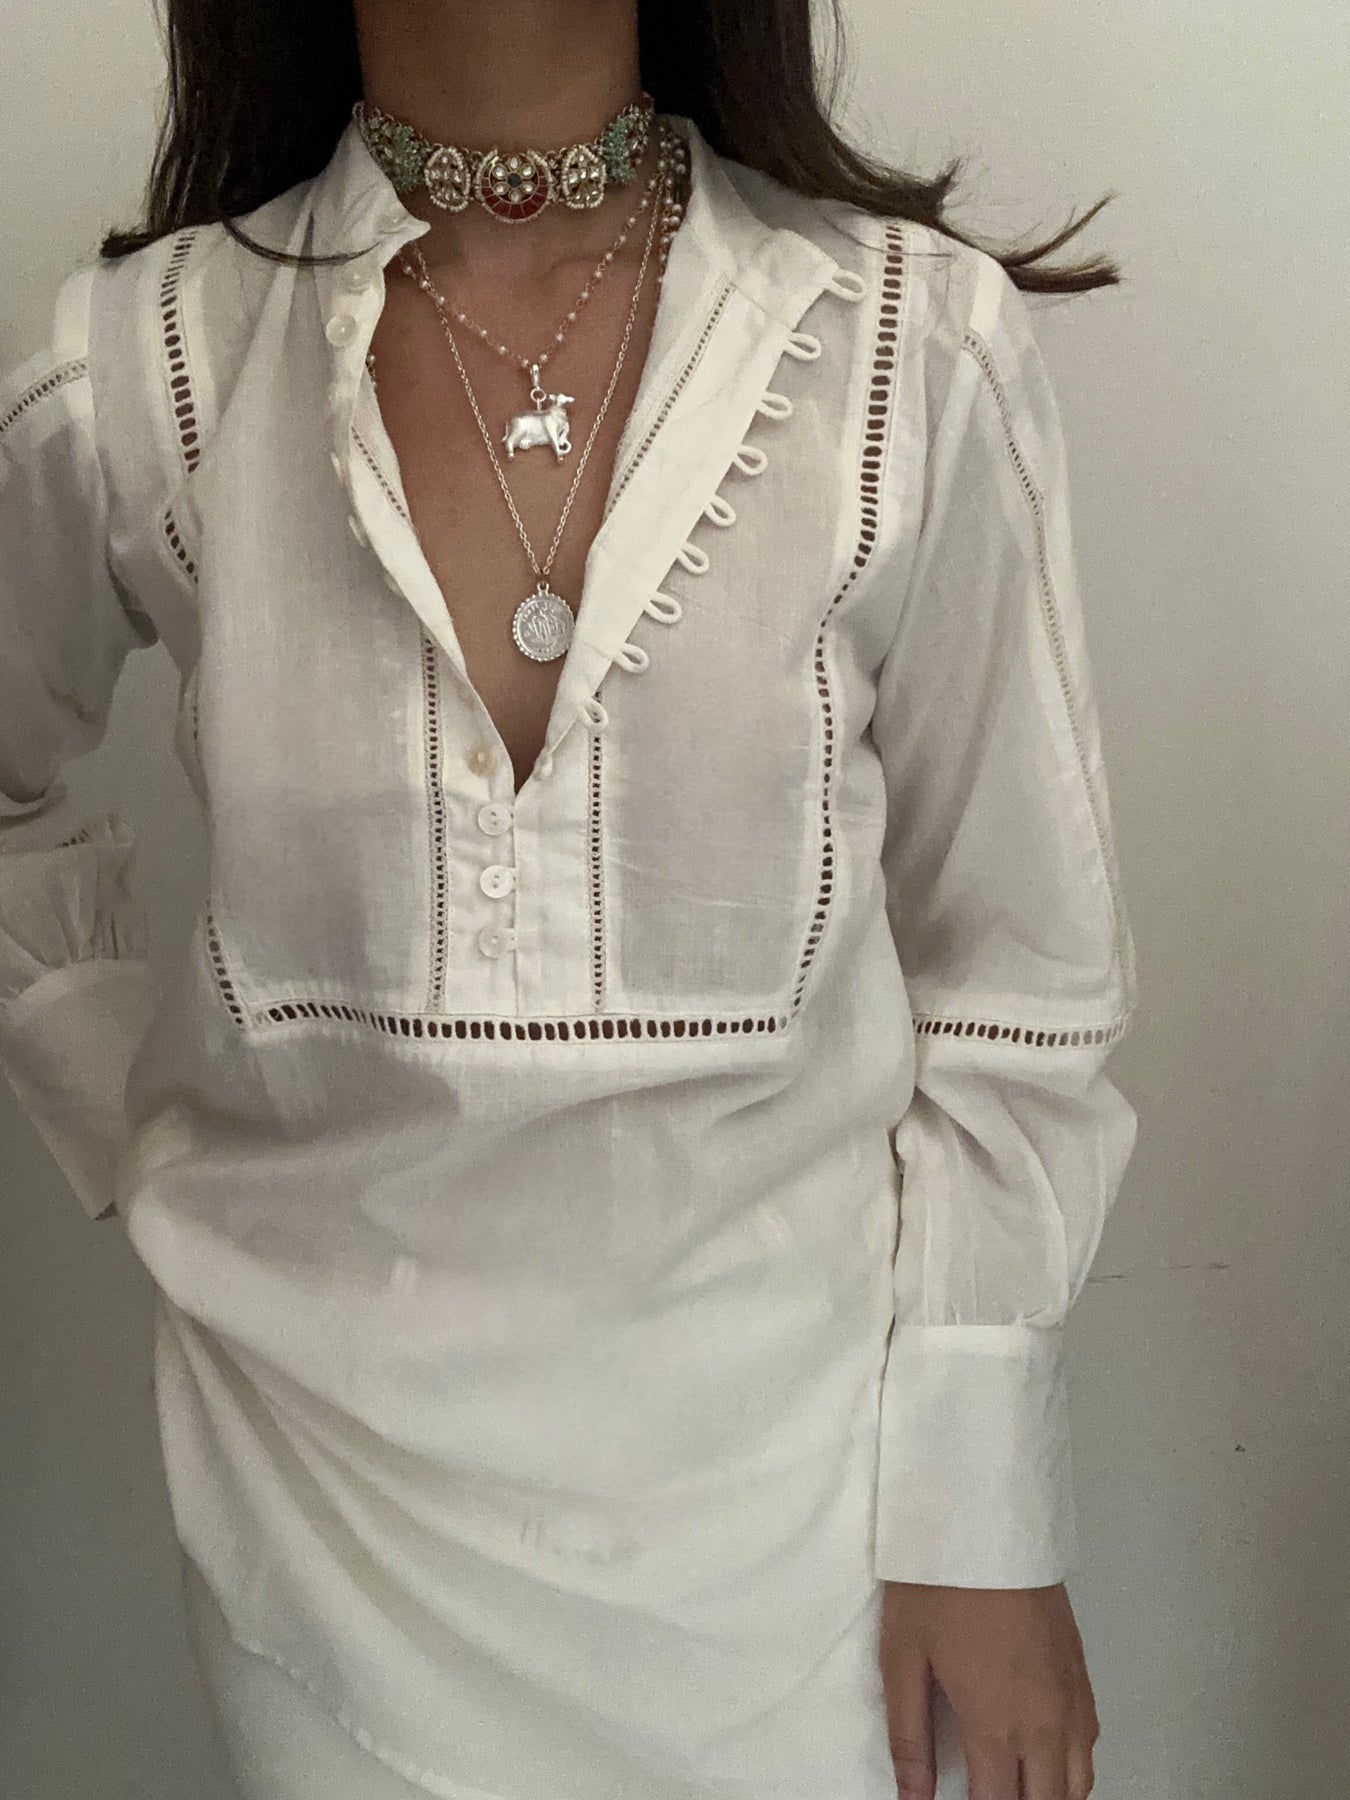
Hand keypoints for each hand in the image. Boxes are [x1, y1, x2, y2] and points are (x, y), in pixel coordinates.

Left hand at [879, 1580, 1098, 1799]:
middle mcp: (1045, 1722)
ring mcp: (1071, 1698)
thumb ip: (909, 1741)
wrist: (986, 1517)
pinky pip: (1088, 1745)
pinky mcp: (1082, 1673)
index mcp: (997, 1725)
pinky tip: (1041, 1757)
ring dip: (1047, 1795)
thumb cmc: (938, 1584)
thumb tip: (913, 1799)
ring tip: (1012, 1785)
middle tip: (985, 1789)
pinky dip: (1069, 1767)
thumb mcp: (903, 1661)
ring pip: (1076, 1784)